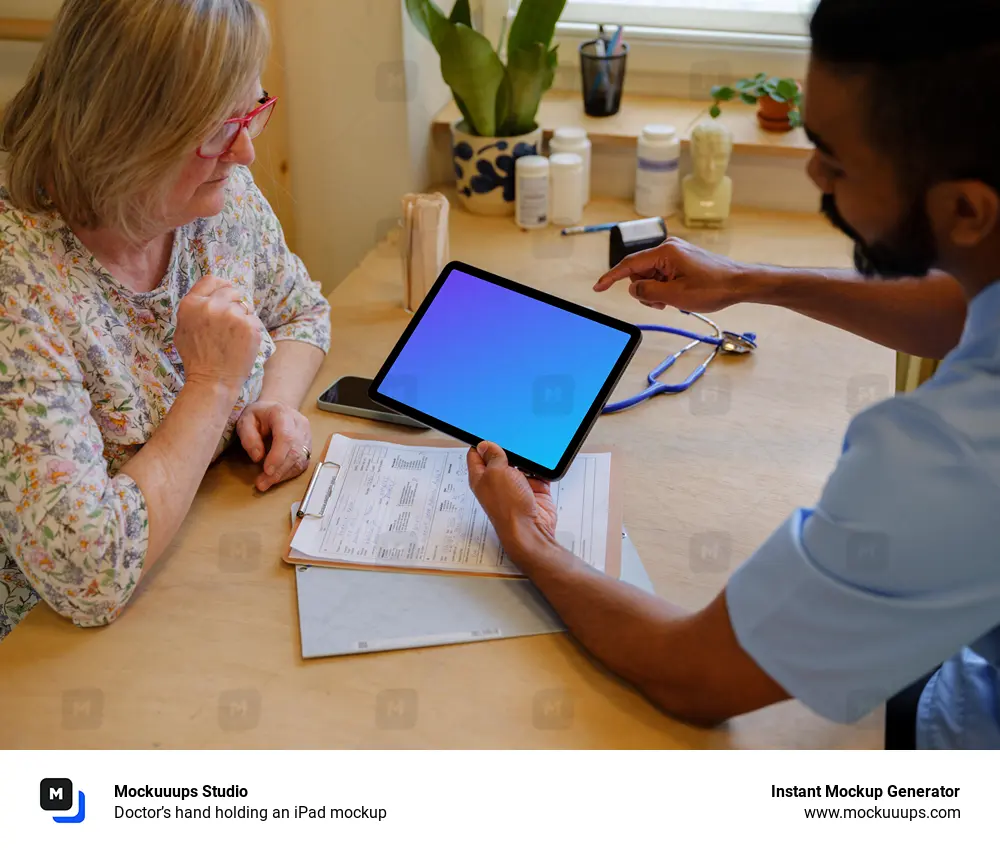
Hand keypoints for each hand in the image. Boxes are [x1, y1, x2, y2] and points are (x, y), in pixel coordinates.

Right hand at [175, 275, 260, 391]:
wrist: (212, 380)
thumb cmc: (197, 358)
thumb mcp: (183, 328)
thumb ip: (194, 308)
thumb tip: (209, 295)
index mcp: (191, 303)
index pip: (212, 280)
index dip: (221, 287)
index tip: (227, 295)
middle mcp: (211, 305)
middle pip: (232, 290)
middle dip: (234, 302)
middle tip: (232, 322)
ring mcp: (232, 314)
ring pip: (245, 305)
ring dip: (243, 317)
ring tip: (234, 336)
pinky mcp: (249, 325)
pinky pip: (254, 319)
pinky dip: (251, 329)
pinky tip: (242, 342)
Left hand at [236, 400, 311, 491]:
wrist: (275, 408)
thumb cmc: (259, 415)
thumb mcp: (245, 420)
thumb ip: (248, 437)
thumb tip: (258, 457)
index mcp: (283, 414)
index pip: (286, 437)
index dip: (278, 456)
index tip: (267, 471)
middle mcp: (299, 424)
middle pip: (295, 451)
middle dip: (279, 470)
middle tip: (262, 483)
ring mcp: (306, 435)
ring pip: (300, 460)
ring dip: (283, 474)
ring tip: (266, 482)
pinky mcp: (308, 446)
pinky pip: (302, 463)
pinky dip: (288, 473)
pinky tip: (276, 477)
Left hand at [467, 442, 557, 564]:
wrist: (531, 529)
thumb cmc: (508, 507)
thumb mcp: (496, 473)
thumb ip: (493, 456)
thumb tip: (486, 444)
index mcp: (481, 477)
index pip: (477, 454)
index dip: (482, 442)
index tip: (489, 432)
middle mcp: (498, 481)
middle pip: (501, 457)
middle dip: (508, 447)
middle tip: (513, 436)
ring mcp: (517, 486)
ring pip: (521, 463)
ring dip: (527, 457)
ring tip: (530, 447)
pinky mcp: (534, 489)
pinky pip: (538, 472)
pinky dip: (542, 467)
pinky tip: (542, 461)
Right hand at [594, 237, 751, 312]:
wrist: (740, 283)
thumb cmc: (713, 288)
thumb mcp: (676, 296)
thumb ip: (648, 292)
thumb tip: (633, 288)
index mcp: (665, 252)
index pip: (629, 264)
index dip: (611, 277)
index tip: (597, 287)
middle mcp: (669, 248)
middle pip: (639, 271)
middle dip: (644, 290)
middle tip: (662, 303)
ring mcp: (676, 253)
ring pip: (650, 275)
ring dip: (655, 291)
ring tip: (673, 300)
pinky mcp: (682, 260)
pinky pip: (662, 274)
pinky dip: (664, 287)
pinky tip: (678, 295)